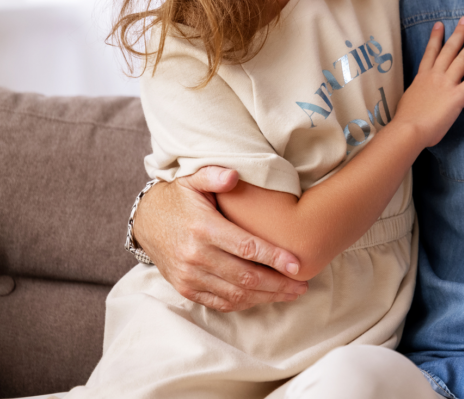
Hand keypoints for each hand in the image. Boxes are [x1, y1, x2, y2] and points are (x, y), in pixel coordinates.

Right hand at [132, 167, 307, 311]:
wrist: (146, 221)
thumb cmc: (179, 197)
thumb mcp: (194, 178)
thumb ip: (214, 175)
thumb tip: (233, 175)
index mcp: (203, 229)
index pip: (246, 248)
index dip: (273, 258)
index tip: (297, 264)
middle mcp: (195, 257)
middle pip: (245, 277)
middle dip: (277, 284)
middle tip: (302, 284)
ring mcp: (189, 276)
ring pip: (235, 294)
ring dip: (266, 297)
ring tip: (291, 293)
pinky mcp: (186, 288)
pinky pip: (219, 302)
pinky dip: (244, 303)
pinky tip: (264, 298)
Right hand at [395, 18, 463, 148]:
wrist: (409, 129)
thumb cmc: (406, 120)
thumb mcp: (409, 100)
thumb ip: (418, 93)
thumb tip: (421, 95)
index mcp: (422, 77)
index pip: (430, 52)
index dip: (436, 37)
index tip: (440, 24)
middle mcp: (435, 75)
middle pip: (448, 49)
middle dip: (458, 33)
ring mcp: (447, 83)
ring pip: (462, 58)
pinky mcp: (458, 95)